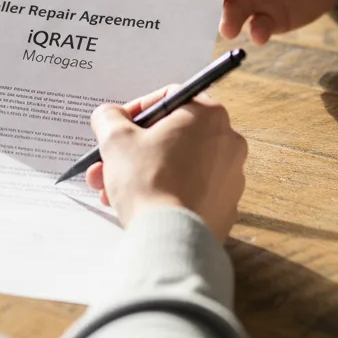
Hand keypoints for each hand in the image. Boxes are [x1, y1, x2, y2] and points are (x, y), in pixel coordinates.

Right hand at [86, 85, 247, 239]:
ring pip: (176, 163)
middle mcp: (228, 141)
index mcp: (208, 115)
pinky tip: (136, 204)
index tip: (118, 127)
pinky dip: (163, 191)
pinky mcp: (225, 206)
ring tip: (110, 190)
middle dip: (133, 149)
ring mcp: (230, 177)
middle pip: (170, 135)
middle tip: (107, 162)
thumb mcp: (116, 139)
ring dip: (141, 171)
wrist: (170, 239)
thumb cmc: (148, 181)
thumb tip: (109, 116)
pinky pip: (188, 190)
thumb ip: (109, 118)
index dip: (136, 110)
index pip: (168, 98)